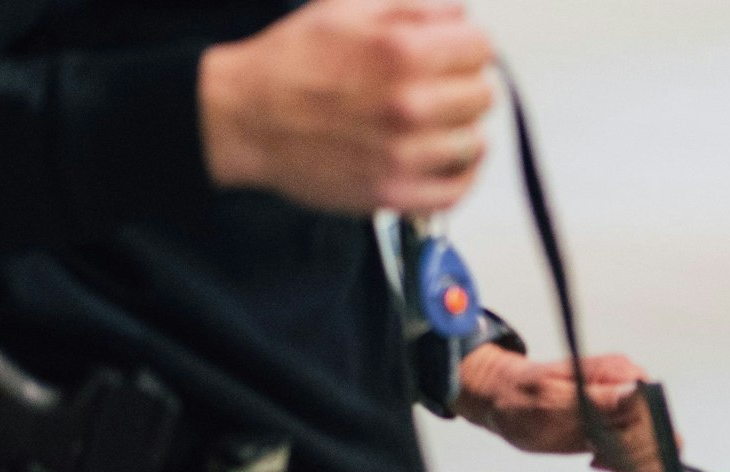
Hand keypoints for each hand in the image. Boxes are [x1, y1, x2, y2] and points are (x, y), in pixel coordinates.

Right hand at [200, 0, 495, 214]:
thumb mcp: (348, 9)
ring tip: (434, 124)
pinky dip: (459, 176)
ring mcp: (404, 155)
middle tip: (439, 89)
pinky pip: (456, 191)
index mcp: (402, 52)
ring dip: (459, 130)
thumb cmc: (291, 64)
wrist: (247, 118)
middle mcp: (409, 105)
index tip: (455, 55)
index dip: (468, 48)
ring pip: (474, 143)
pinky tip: (445, 161)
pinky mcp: (395, 193)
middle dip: (464, 86)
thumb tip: (461, 15)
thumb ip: (414, 8)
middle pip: (482, 97)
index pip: (481, 49)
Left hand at [456, 346, 670, 471]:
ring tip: (597, 461)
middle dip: (631, 455)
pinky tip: (603, 464)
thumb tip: (636, 394)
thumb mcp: (552, 400)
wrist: (506, 401)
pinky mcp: (623, 426)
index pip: (652, 413)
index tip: (599, 449)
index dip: (636, 439)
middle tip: (593, 456)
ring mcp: (629, 408)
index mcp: (620, 373)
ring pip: (659, 446)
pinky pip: (647, 452)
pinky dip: (632, 467)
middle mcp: (632, 388)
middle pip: (659, 433)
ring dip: (633, 464)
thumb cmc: (521, 398)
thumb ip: (597, 400)